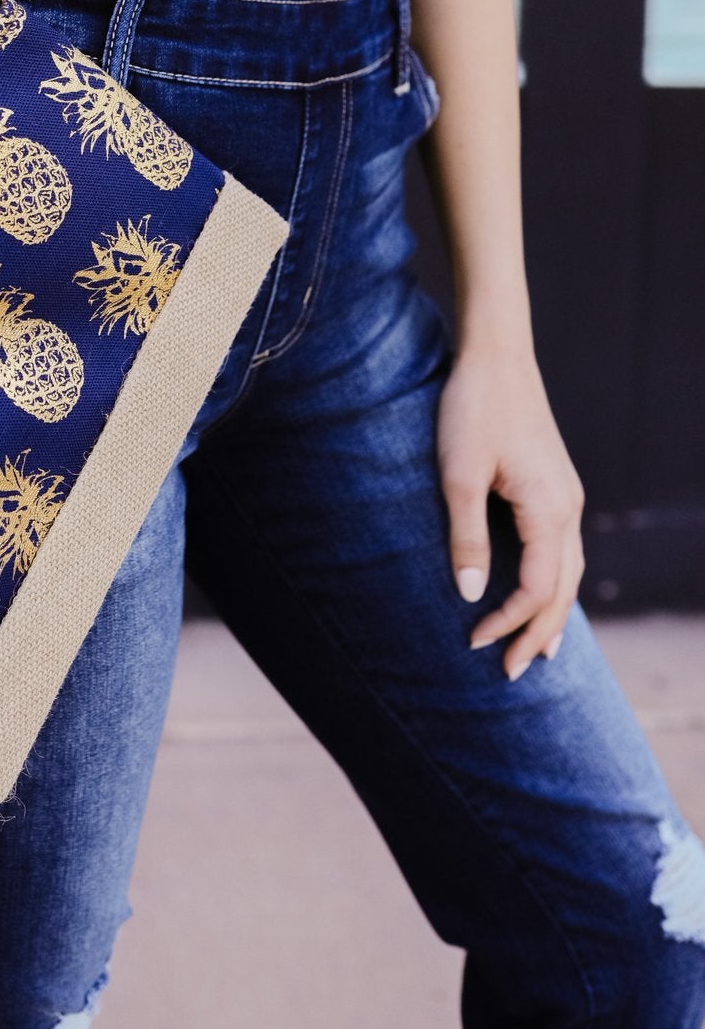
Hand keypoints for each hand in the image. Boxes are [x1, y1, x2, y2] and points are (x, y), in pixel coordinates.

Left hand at [436, 343, 585, 679]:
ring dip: (553, 612)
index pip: (537, 590)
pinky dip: (555, 580)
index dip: (508, 623)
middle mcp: (568, 508)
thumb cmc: (472, 410)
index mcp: (548, 511)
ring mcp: (566, 495)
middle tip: (513, 673)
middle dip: (539, 633)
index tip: (473, 642)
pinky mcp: (555, 484)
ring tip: (540, 649)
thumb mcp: (458, 475)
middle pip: (563, 590)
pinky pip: (563, 548)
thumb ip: (466, 537)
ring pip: (570, 570)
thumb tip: (470, 595)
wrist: (496, 356)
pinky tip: (541, 588)